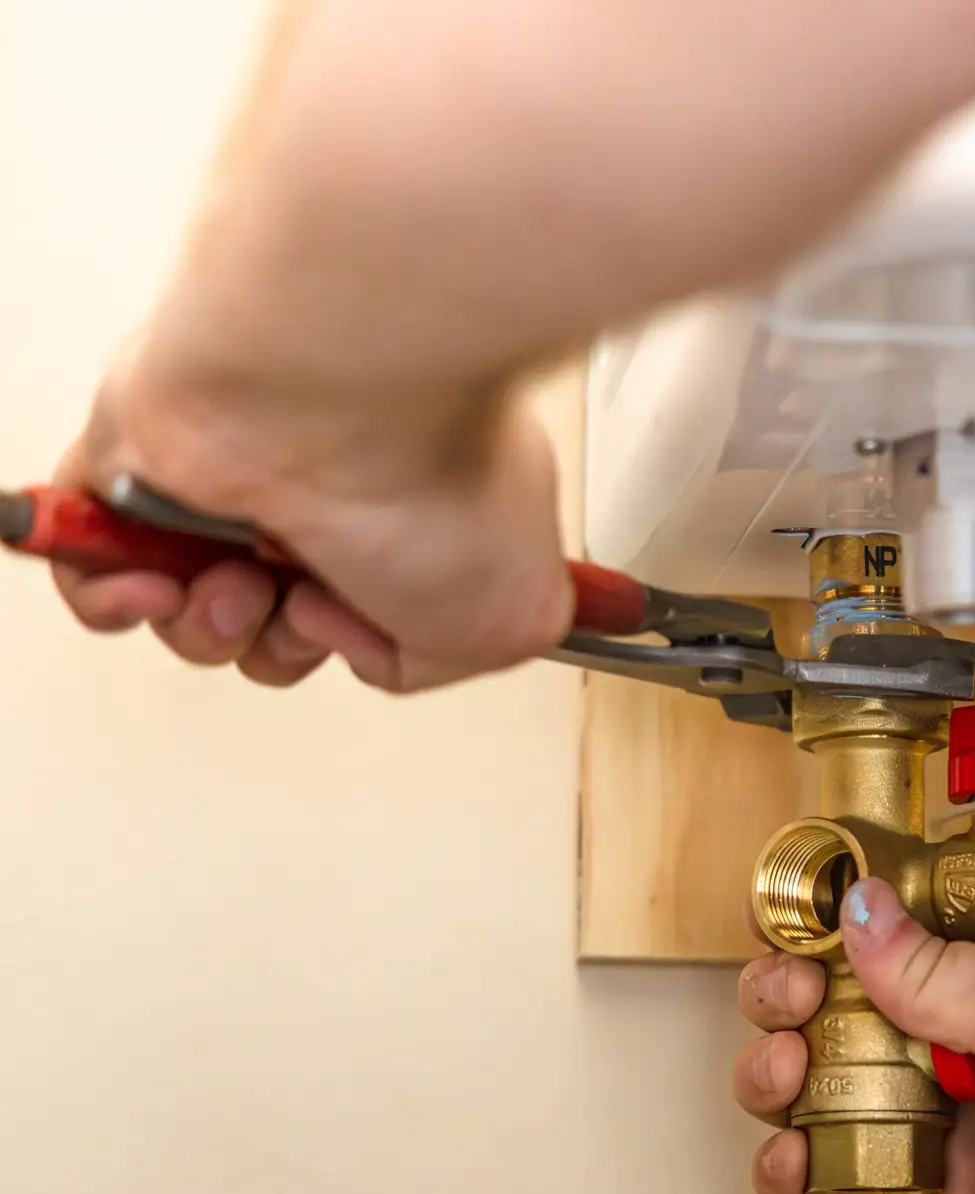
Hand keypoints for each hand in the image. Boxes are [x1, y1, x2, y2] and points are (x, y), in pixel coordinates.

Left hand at [50, 342, 572, 691]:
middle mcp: (325, 486)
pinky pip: (96, 568)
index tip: (396, 626)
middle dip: (291, 644)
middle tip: (315, 605)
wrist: (330, 391)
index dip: (381, 641)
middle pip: (281, 621)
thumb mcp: (515, 620)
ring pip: (193, 610)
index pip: (380, 605)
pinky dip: (118, 601)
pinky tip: (166, 582)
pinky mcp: (136, 468)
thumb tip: (366, 647)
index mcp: (417, 505)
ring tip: (247, 580)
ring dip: (217, 626)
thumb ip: (450, 657)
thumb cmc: (435, 468)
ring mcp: (231, 479)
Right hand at [735, 878, 974, 1193]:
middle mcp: (969, 1039)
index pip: (896, 929)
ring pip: (831, 1091)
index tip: (791, 922)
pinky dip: (802, 1172)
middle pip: (843, 1007)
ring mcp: (948, 1120)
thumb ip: (943, 969)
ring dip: (783, 1079)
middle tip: (785, 1000)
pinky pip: (847, 1182)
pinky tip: (791, 1158)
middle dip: (792, 997)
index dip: (833, 923)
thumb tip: (863, 908)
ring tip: (783, 1076)